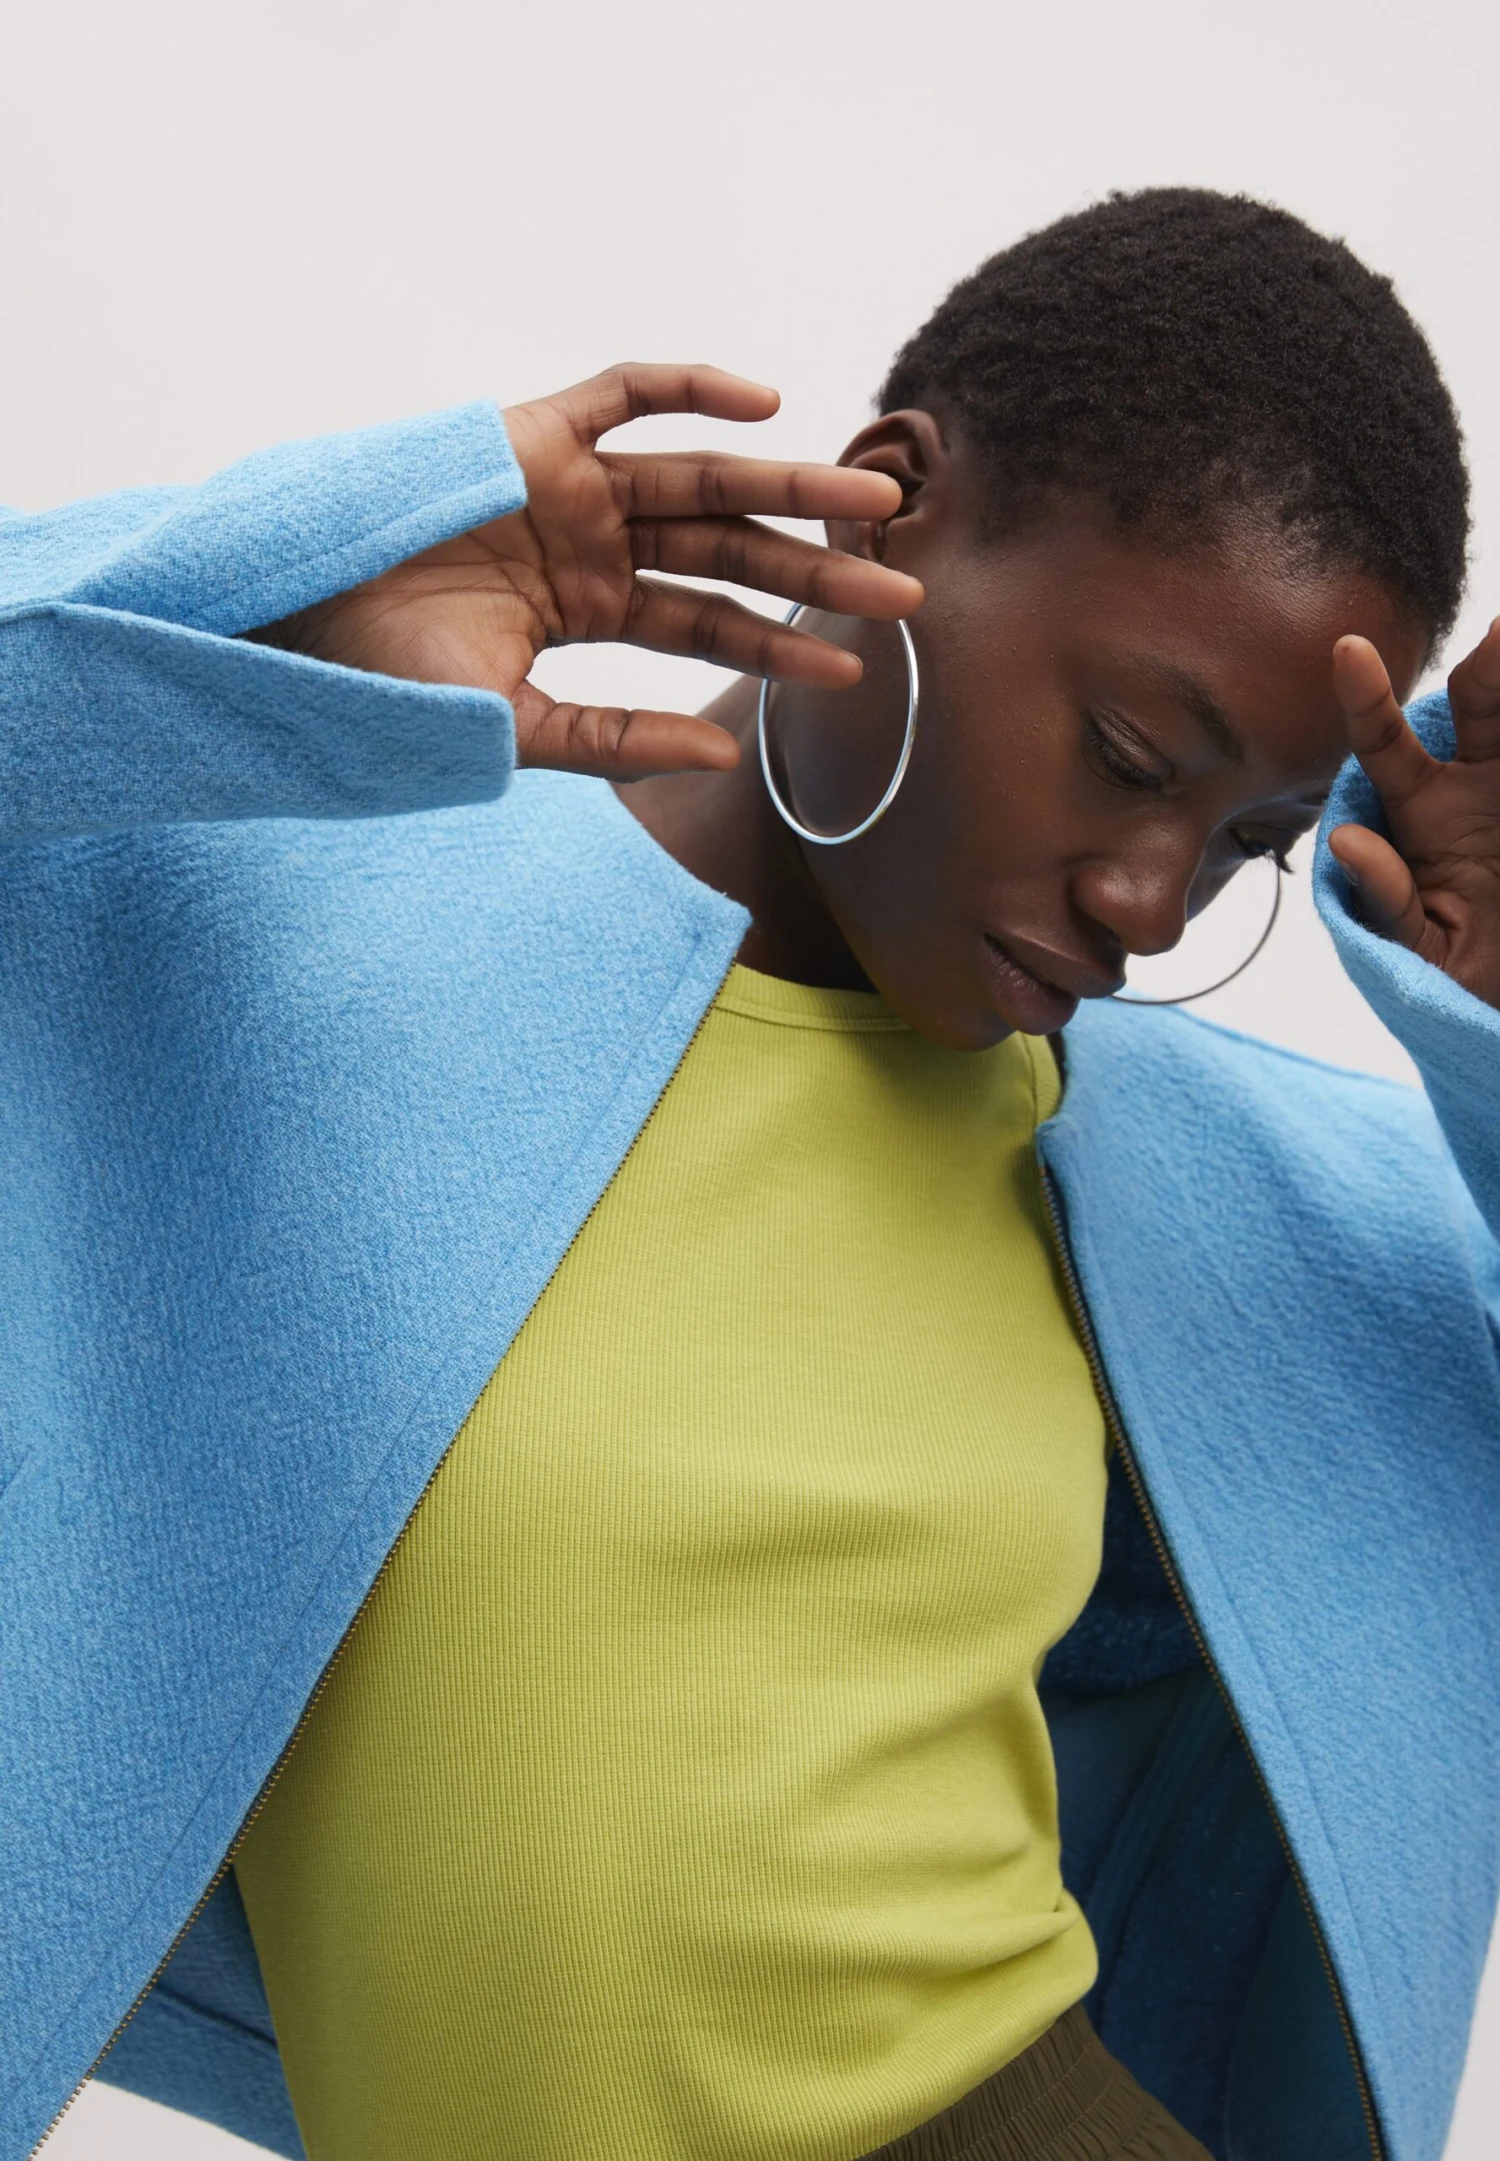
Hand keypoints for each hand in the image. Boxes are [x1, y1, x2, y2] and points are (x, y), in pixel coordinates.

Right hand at [265, 364, 921, 779]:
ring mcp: (565, 486)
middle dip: (815, 566)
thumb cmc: (385, 683)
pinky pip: (621, 393)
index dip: (782, 646)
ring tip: (872, 496)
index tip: (854, 671)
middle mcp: (591, 545)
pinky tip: (764, 403)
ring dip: (788, 482)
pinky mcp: (530, 433)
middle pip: (727, 548)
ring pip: (700, 474)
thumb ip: (616, 740)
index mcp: (591, 610)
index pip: (709, 623)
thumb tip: (722, 754)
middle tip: (906, 587)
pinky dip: (689, 386)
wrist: (289, 628)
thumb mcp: (516, 727)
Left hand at [1328, 618, 1499, 1005]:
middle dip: (1490, 667)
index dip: (1365, 697)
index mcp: (1421, 810)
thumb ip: (1386, 900)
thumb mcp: (1418, 948)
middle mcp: (1475, 781)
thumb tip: (1352, 842)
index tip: (1347, 649)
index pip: (1383, 743)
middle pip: (1480, 705)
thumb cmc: (1460, 968)